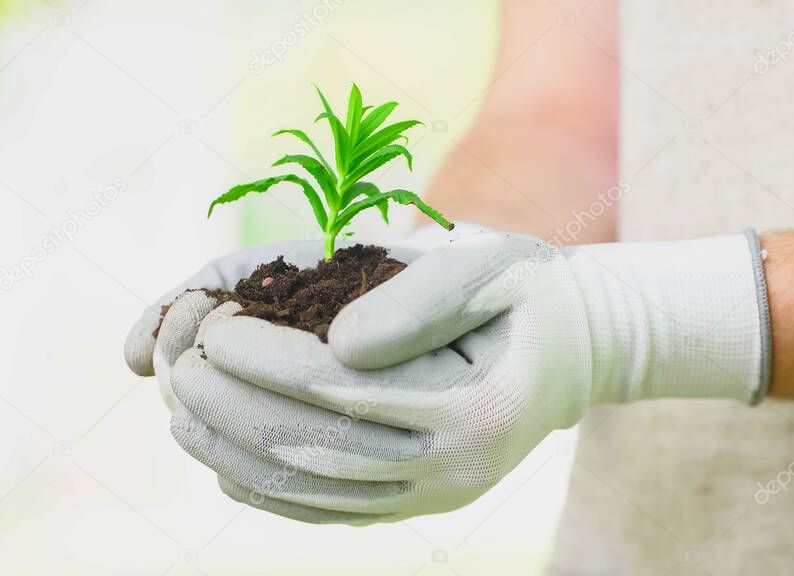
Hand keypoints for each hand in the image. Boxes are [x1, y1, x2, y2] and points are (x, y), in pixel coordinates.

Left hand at [173, 231, 768, 522]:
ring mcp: (440, 495)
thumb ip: (420, 298)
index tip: (212, 328)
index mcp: (474, 406)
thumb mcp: (491, 268)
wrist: (581, 348)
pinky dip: (270, 494)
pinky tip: (224, 467)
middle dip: (229, 409)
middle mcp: (457, 467)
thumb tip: (336, 344)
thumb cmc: (531, 294)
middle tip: (176, 368)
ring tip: (179, 415)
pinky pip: (334, 511)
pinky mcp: (425, 503)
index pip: (340, 389)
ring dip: (233, 455)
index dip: (263, 360)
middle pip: (313, 448)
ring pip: (313, 491)